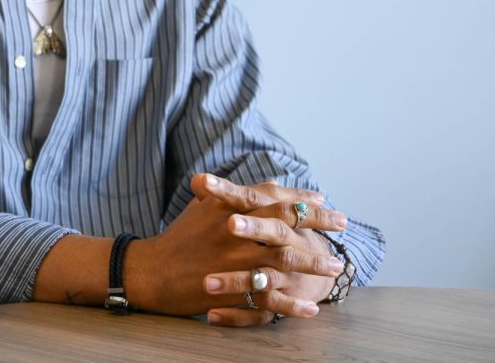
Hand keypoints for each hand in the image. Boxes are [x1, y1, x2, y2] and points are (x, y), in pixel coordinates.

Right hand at [123, 175, 344, 320]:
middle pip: (285, 224)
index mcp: (227, 208)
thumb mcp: (201, 208)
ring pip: (283, 259)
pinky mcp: (232, 289)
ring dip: (313, 262)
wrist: (152, 271)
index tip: (322, 199)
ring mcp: (235, 261)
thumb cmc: (178, 238)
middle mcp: (234, 232)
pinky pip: (269, 297)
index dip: (299, 198)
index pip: (271, 197)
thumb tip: (259, 186)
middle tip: (343, 223)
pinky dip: (292, 305)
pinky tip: (312, 308)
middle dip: (317, 222)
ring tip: (337, 266)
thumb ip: (230, 194)